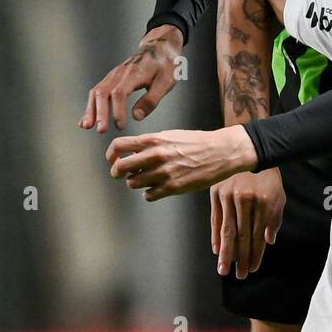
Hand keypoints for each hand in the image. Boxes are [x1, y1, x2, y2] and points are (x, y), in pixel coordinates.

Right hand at [80, 25, 184, 132]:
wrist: (159, 46)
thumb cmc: (165, 65)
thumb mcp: (166, 82)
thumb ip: (152, 99)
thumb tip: (136, 117)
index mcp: (134, 73)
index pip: (120, 93)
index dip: (117, 110)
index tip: (120, 126)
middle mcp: (120, 73)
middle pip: (103, 92)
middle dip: (100, 112)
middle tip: (101, 130)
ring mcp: (114, 74)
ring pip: (97, 91)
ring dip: (91, 109)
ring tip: (87, 126)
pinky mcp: (112, 78)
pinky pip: (97, 91)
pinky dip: (91, 105)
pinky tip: (87, 119)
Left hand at [105, 125, 258, 198]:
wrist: (220, 151)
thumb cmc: (195, 142)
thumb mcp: (169, 135)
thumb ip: (149, 144)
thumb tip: (131, 153)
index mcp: (153, 140)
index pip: (118, 146)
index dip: (111, 155)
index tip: (112, 160)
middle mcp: (155, 156)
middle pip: (120, 168)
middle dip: (117, 173)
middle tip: (122, 175)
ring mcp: (163, 173)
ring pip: (134, 183)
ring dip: (137, 182)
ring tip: (148, 179)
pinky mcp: (173, 188)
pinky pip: (148, 195)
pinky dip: (150, 193)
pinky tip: (158, 187)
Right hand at [211, 170, 285, 278]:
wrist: (251, 150)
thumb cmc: (268, 177)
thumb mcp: (278, 196)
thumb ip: (275, 219)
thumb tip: (269, 241)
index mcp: (263, 201)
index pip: (259, 234)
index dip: (256, 253)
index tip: (253, 268)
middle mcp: (245, 200)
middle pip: (242, 236)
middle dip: (241, 258)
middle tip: (239, 275)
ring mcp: (229, 196)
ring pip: (227, 230)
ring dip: (226, 253)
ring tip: (224, 269)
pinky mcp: (216, 192)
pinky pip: (215, 219)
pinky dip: (216, 235)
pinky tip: (217, 250)